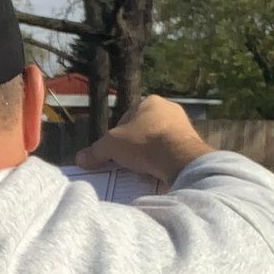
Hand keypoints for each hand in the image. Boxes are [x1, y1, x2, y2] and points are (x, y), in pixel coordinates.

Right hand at [75, 96, 211, 185]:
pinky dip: (163, 160)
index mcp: (150, 101)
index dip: (117, 136)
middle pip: (143, 130)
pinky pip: (171, 152)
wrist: (181, 160)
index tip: (114, 153)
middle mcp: (169, 109)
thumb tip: (79, 159)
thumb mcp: (112, 146)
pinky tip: (157, 171)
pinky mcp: (193, 143)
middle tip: (127, 162)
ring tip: (142, 169)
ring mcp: (184, 125)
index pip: (126, 119)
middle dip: (134, 145)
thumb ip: (95, 151)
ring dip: (149, 153)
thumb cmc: (144, 143)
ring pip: (158, 141)